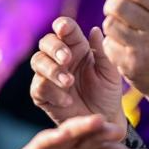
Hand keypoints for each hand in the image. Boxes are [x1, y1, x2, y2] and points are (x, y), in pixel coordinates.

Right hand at [30, 18, 126, 136]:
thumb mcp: (110, 73)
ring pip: (38, 61)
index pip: (65, 29)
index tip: (64, 29)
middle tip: (67, 59)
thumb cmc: (108, 94)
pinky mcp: (42, 95)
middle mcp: (60, 58)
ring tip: (68, 82)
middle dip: (54, 48)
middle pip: (46, 42)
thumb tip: (95, 30)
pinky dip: (52, 92)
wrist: (103, 122)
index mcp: (77, 47)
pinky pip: (39, 87)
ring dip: (52, 70)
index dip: (62, 26)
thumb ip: (103, 53)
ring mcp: (49, 76)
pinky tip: (67, 100)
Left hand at [100, 0, 148, 101]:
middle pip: (119, 6)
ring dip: (109, 24)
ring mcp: (145, 50)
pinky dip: (109, 43)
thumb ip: (148, 1)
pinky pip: (108, 46)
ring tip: (118, 28)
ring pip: (109, 26)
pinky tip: (120, 46)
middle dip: (110, 5)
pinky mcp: (132, 66)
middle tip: (111, 9)